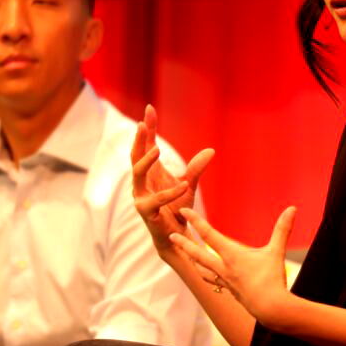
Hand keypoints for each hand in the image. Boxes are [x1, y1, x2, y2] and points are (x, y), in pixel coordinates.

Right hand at [130, 104, 213, 251]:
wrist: (176, 236)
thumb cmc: (178, 209)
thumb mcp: (189, 184)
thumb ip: (196, 168)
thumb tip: (210, 151)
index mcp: (151, 173)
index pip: (146, 146)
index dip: (148, 129)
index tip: (149, 109)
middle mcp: (142, 183)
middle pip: (135, 156)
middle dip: (139, 140)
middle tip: (143, 124)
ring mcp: (141, 197)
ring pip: (137, 175)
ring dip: (146, 161)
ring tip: (157, 150)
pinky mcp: (147, 212)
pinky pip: (156, 200)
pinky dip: (170, 193)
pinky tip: (183, 186)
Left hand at [172, 206, 296, 324]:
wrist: (271, 309)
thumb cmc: (272, 280)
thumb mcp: (276, 252)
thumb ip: (282, 229)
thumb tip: (292, 208)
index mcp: (231, 255)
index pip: (209, 234)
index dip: (196, 221)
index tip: (183, 210)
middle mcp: (223, 268)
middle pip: (197, 253)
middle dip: (184, 243)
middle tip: (170, 235)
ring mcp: (225, 281)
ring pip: (202, 269)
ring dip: (192, 261)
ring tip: (184, 255)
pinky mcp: (230, 291)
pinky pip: (213, 280)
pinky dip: (206, 275)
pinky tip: (205, 274)